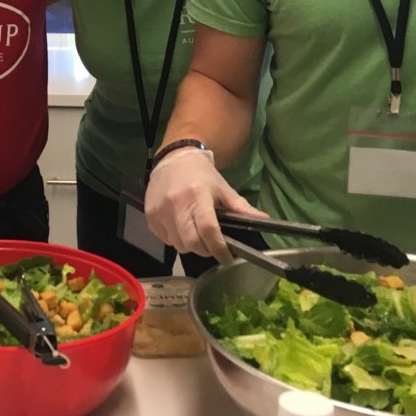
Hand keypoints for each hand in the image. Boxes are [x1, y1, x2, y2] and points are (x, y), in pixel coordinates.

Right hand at [144, 146, 261, 261]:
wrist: (174, 159)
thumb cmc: (202, 175)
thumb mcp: (223, 189)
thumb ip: (241, 208)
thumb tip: (265, 220)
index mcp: (197, 195)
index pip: (208, 229)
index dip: (219, 248)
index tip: (227, 257)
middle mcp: (175, 204)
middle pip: (191, 243)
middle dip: (205, 250)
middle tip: (212, 246)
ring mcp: (159, 211)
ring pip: (178, 245)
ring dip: (190, 246)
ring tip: (196, 234)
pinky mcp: (149, 216)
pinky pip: (165, 239)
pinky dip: (176, 239)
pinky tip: (181, 227)